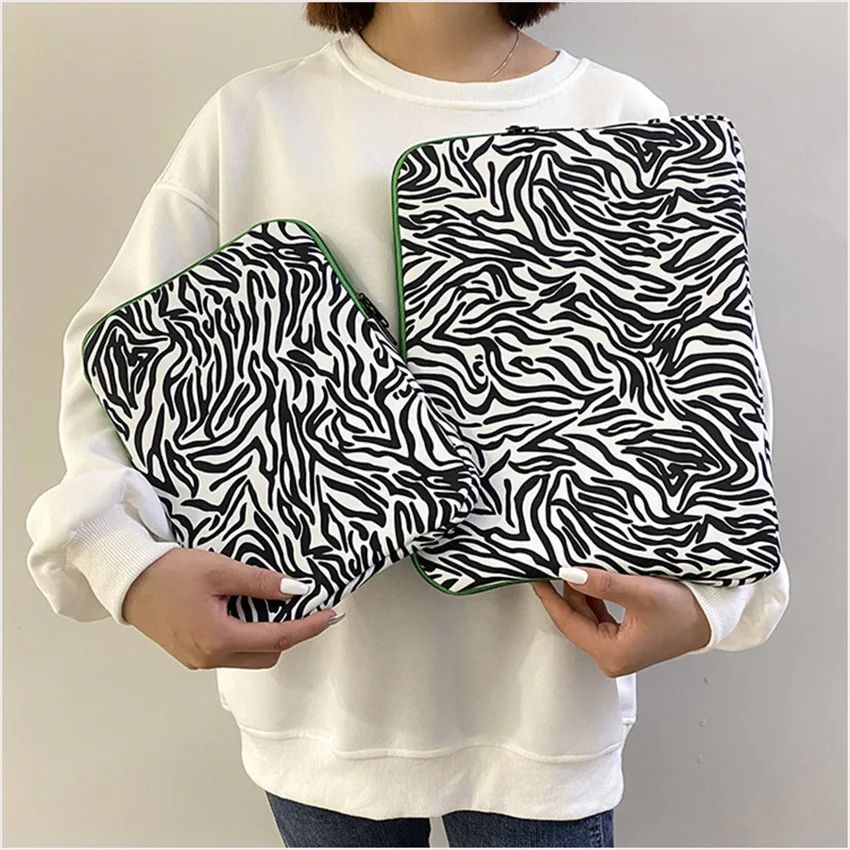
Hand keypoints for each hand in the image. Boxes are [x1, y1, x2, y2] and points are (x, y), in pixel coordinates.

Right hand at [122, 548, 338, 670]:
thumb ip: (260, 583)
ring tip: (274, 607)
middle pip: (267, 654)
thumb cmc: (168, 572)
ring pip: (249, 656)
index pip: (278, 639)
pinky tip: (246, 612)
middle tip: (304, 607)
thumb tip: (295, 590)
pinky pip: (229, 652)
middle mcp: (209, 658)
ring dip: (267, 636)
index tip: (329, 615)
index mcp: (219, 639)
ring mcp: (198, 659)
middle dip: (290, 634)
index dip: (308, 628)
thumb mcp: (220, 569)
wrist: (125, 580)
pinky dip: (246, 636)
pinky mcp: (190, 653)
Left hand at [531, 567, 710, 676]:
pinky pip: (597, 614)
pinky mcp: (623, 638)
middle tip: (556, 562)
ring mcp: (616, 649)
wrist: (713, 617)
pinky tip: (591, 577)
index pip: (567, 622)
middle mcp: (610, 657)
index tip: (534, 576)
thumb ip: (603, 584)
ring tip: (575, 565)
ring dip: (580, 591)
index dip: (548, 597)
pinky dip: (592, 596)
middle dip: (565, 591)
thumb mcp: (641, 592)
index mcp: (611, 654)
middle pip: (574, 619)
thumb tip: (570, 573)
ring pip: (584, 615)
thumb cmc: (685, 610)